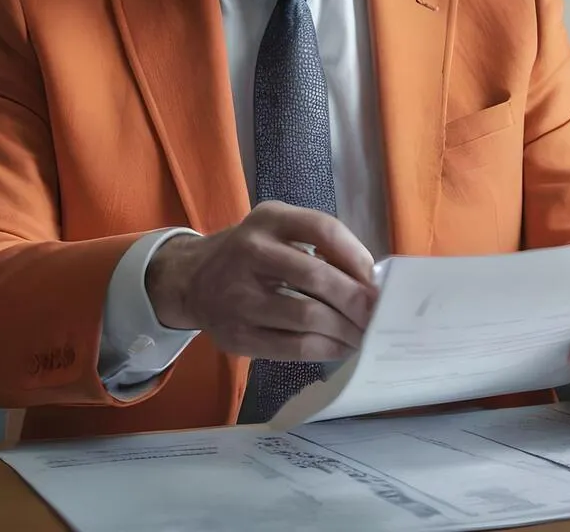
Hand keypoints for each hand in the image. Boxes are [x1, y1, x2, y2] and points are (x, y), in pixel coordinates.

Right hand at [144, 201, 376, 362]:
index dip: (356, 255)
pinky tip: (340, 347)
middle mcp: (251, 252)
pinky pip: (292, 347)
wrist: (192, 279)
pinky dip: (325, 349)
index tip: (375, 279)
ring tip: (364, 334)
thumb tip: (369, 281)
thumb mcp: (278, 229)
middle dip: (356, 300)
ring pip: (307, 316)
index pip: (322, 229)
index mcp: (269, 219)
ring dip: (345, 330)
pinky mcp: (237, 335)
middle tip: (378, 315)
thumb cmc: (252, 253)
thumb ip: (318, 245)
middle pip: (317, 276)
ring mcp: (240, 296)